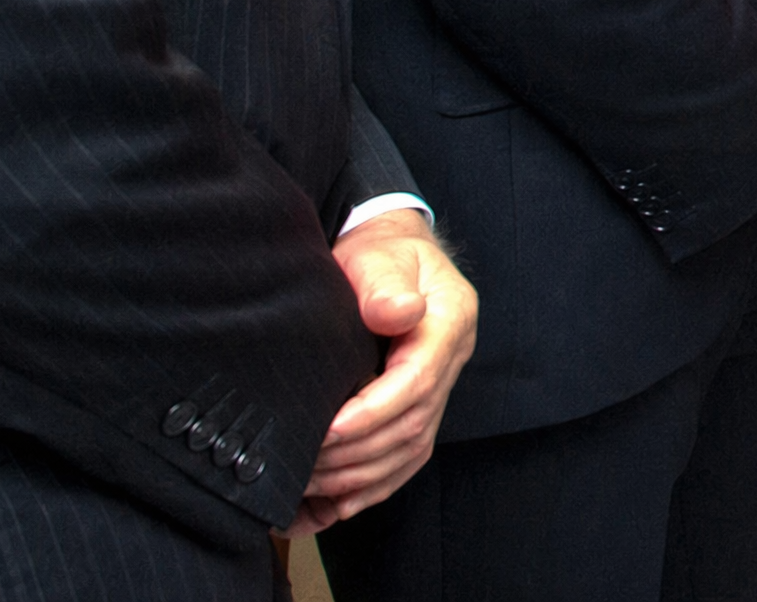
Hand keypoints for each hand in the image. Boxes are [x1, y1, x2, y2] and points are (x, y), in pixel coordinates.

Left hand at [290, 210, 478, 535]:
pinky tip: (335, 505)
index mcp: (450, 322)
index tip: (329, 430)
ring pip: (410, 451)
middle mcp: (451, 360)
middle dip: (358, 454)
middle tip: (305, 465)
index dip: (374, 413)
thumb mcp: (380, 256)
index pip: (418, 382)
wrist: (387, 252)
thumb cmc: (380, 252)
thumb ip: (386, 286)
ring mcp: (439, 387)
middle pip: (413, 425)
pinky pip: (405, 459)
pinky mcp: (420, 405)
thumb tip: (399, 313)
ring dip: (361, 477)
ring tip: (310, 485)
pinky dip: (372, 487)